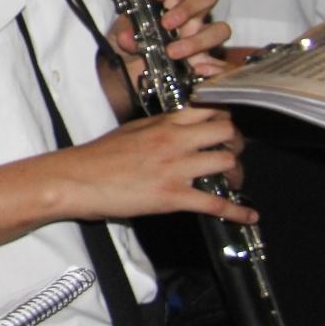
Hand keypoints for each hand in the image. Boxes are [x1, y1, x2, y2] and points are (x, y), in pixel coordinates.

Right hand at [55, 107, 253, 223]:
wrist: (76, 179)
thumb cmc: (97, 156)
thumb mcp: (130, 130)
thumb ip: (158, 128)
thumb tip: (177, 129)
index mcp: (162, 123)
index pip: (208, 108)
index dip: (225, 117)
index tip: (228, 126)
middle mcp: (174, 140)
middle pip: (227, 131)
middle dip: (237, 142)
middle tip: (233, 153)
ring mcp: (175, 168)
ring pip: (227, 162)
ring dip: (236, 174)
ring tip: (232, 182)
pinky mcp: (173, 196)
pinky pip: (215, 203)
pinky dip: (237, 212)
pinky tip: (248, 217)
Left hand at [108, 0, 233, 82]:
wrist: (129, 79)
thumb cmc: (128, 50)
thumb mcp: (120, 39)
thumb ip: (124, 34)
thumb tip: (127, 37)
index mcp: (168, 2)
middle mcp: (190, 16)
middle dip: (189, 8)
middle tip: (166, 23)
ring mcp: (201, 38)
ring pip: (220, 28)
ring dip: (198, 40)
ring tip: (173, 51)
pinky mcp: (206, 64)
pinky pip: (227, 64)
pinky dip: (218, 67)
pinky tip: (199, 70)